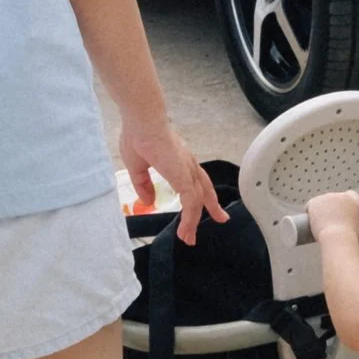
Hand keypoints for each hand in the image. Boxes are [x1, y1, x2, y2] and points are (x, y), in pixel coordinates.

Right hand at [120, 118, 224, 238]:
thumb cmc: (138, 136)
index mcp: (178, 161)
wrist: (142, 121)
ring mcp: (187, 170)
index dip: (199, 194)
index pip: (195, 181)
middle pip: (204, 190)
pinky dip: (189, 217)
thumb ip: (144, 185)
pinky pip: (190, 201)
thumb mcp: (137, 167)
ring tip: (189, 237)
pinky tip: (186, 228)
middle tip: (221, 219)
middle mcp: (187, 165)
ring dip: (193, 221)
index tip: (202, 205)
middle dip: (212, 207)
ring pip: (197, 201)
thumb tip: (149, 201)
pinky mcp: (182, 175)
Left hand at [305, 188, 358, 243]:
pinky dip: (310, 211)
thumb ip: (357, 229)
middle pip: (335, 198)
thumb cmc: (350, 238)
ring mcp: (326, 198)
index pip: (351, 195)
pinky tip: (309, 218)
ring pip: (322, 202)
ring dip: (322, 209)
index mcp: (353, 199)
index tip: (344, 212)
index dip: (347, 204)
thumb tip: (356, 233)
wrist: (336, 237)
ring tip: (320, 222)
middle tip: (332, 221)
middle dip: (333, 207)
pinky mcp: (315, 202)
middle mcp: (340, 195)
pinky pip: (310, 205)